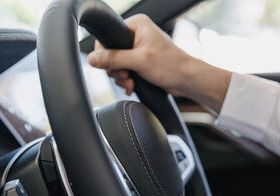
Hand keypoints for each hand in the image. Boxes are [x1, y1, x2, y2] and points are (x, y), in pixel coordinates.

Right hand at [87, 14, 231, 112]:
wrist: (187, 80)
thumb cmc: (171, 66)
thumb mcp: (138, 61)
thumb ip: (113, 59)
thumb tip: (92, 58)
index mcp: (137, 25)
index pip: (108, 37)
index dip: (106, 54)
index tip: (113, 67)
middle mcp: (137, 34)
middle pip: (110, 53)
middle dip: (116, 69)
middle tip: (126, 76)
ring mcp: (139, 48)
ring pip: (117, 64)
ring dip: (122, 77)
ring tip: (131, 83)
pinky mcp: (141, 61)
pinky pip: (125, 70)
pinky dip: (127, 80)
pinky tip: (132, 86)